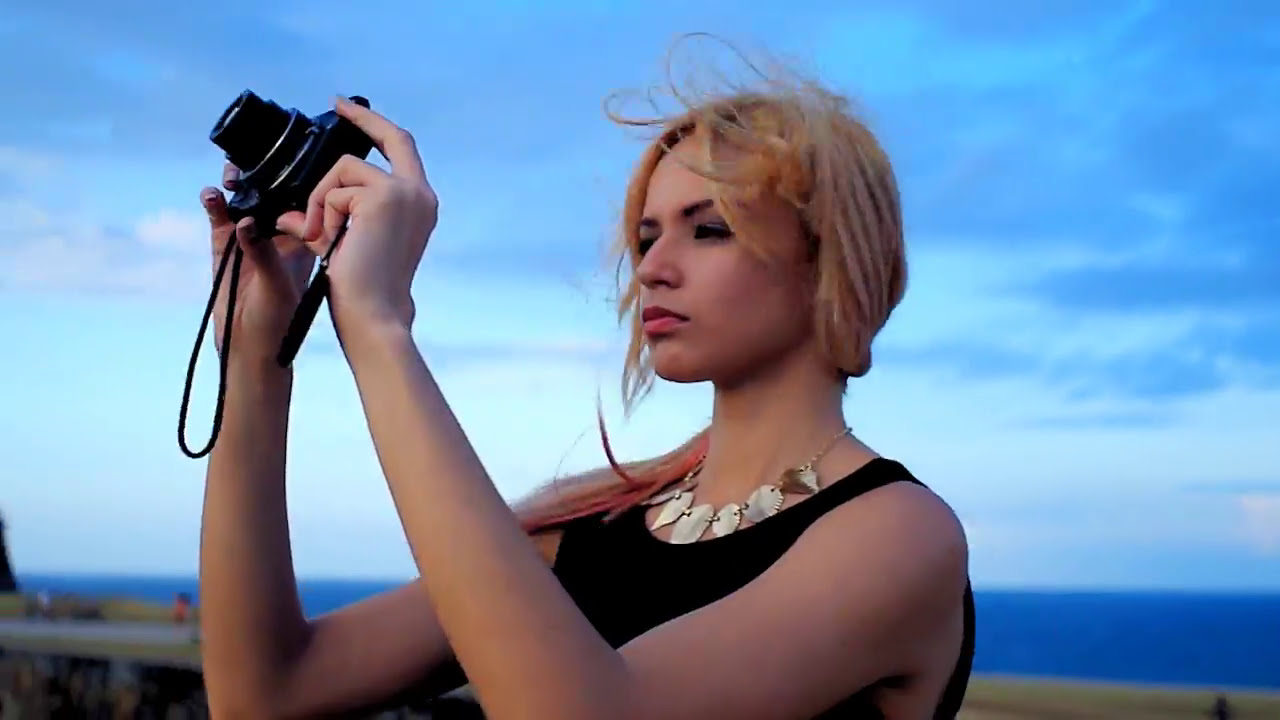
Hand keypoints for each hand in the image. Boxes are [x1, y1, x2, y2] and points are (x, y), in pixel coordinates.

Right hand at [203, 163, 315, 364]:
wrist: (252, 347)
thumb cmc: (280, 320)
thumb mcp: (278, 284)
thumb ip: (263, 253)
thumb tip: (247, 222)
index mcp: (304, 239)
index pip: (303, 200)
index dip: (296, 180)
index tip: (286, 162)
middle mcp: (279, 234)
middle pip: (271, 194)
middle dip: (262, 176)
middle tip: (251, 165)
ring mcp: (251, 238)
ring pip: (244, 201)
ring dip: (237, 186)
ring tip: (232, 178)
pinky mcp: (225, 246)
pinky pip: (220, 218)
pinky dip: (214, 205)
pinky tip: (211, 196)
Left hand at [274, 97, 438, 341]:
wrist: (372, 313)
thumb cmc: (363, 288)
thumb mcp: (344, 241)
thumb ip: (328, 218)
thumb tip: (290, 211)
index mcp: (418, 204)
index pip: (402, 150)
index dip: (377, 127)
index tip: (349, 109)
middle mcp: (420, 194)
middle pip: (390, 137)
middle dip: (362, 118)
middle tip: (336, 102)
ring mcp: (404, 193)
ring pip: (345, 169)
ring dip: (322, 201)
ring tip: (322, 237)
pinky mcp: (383, 197)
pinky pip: (335, 189)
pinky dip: (322, 214)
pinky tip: (330, 241)